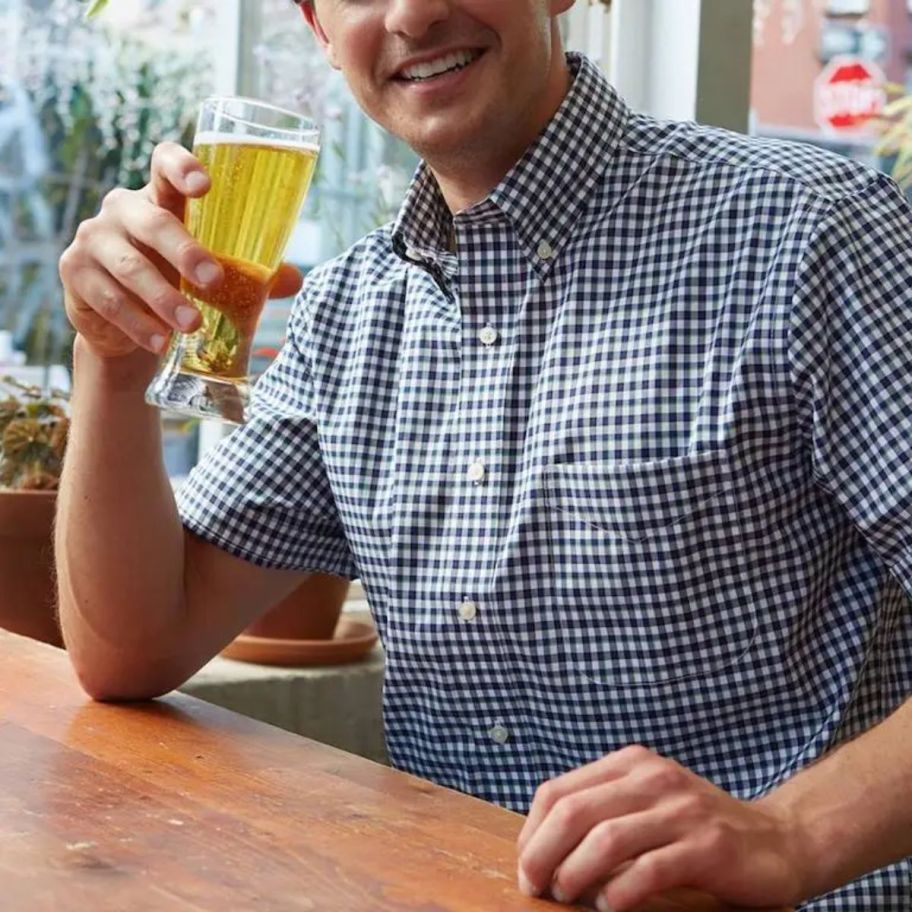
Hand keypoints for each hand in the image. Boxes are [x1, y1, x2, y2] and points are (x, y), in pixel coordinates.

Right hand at [59, 142, 302, 360]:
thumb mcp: (209, 272)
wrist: (122, 324)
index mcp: (160, 198)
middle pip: (153, 223)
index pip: (164, 164)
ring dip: (163, 299)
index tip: (205, 186)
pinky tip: (161, 342)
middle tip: (213, 280)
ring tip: (192, 326)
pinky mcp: (75, 272)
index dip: (182, 168)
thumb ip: (249, 272)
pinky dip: (139, 324)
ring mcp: (93, 238)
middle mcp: (123, 210)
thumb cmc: (174, 281)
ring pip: (129, 268)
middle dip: (185, 252)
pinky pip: (109, 300)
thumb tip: (295, 280)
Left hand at [516, 746, 805, 910]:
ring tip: (566, 897)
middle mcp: (652, 778)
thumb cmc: (695, 828)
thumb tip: (539, 847)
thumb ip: (601, 811)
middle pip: (574, 813)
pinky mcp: (708, 845)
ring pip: (606, 839)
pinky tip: (610, 906)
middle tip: (534, 887)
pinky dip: (620, 891)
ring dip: (575, 874)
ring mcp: (681, 809)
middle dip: (542, 854)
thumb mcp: (645, 804)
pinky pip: (650, 869)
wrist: (777, 840)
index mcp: (629, 764)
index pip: (558, 791)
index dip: (532, 831)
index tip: (526, 865)